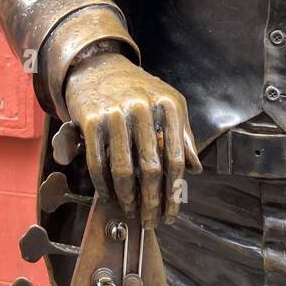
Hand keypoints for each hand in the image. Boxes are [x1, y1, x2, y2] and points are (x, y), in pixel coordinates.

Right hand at [64, 50, 200, 227]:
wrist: (98, 66)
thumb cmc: (137, 89)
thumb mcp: (169, 103)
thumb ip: (184, 135)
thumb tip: (195, 168)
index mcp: (167, 105)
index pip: (176, 157)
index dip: (175, 190)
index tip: (172, 211)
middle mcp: (142, 108)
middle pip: (151, 168)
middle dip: (152, 201)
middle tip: (152, 220)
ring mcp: (114, 114)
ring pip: (123, 169)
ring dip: (128, 197)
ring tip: (132, 211)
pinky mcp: (91, 120)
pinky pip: (98, 162)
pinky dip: (104, 185)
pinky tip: (110, 196)